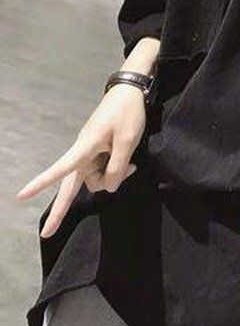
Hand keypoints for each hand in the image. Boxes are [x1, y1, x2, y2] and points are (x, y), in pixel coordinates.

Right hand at [16, 84, 145, 237]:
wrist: (131, 92)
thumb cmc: (128, 113)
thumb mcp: (128, 142)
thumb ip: (117, 168)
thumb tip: (108, 188)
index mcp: (84, 148)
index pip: (60, 169)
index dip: (41, 183)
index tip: (21, 195)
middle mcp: (83, 153)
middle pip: (73, 185)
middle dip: (62, 208)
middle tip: (46, 234)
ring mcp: (90, 153)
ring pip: (95, 178)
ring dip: (113, 176)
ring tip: (131, 162)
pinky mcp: (98, 152)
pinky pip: (103, 170)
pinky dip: (116, 170)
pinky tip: (130, 163)